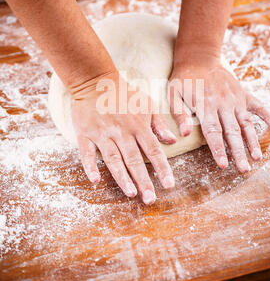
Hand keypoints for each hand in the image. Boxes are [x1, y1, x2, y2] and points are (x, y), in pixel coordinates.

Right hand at [72, 72, 175, 203]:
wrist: (95, 81)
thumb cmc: (124, 94)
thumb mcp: (147, 104)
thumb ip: (159, 124)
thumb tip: (173, 141)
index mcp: (138, 125)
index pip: (153, 150)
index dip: (162, 168)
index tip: (169, 185)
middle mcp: (121, 132)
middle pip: (134, 159)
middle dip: (143, 180)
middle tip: (150, 199)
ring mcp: (102, 134)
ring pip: (113, 159)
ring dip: (122, 177)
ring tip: (131, 193)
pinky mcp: (85, 134)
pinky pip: (87, 153)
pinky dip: (90, 166)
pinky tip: (95, 181)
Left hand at [169, 62, 269, 172]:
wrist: (199, 57)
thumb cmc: (184, 78)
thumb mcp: (173, 93)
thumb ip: (179, 113)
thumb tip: (184, 134)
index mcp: (205, 105)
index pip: (213, 132)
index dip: (218, 149)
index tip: (223, 165)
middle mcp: (223, 103)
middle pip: (232, 132)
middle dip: (238, 152)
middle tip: (243, 170)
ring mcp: (235, 98)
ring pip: (246, 123)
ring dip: (252, 141)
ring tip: (257, 158)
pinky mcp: (243, 93)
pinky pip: (258, 105)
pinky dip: (268, 115)